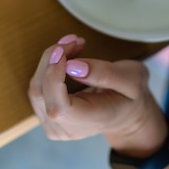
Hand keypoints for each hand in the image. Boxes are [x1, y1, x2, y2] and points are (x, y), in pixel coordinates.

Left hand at [28, 34, 167, 155]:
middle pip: (42, 93)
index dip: (53, 77)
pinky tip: (67, 56)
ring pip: (36, 88)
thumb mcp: (132, 78)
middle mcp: (67, 129)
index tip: (63, 52)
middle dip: (52, 59)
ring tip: (74, 44)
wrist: (126, 114)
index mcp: (91, 121)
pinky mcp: (47, 115)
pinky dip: (49, 66)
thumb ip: (105, 73)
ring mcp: (54, 125)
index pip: (58, 108)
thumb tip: (72, 66)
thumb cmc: (131, 95)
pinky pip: (39, 87)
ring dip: (51, 59)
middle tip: (74, 39)